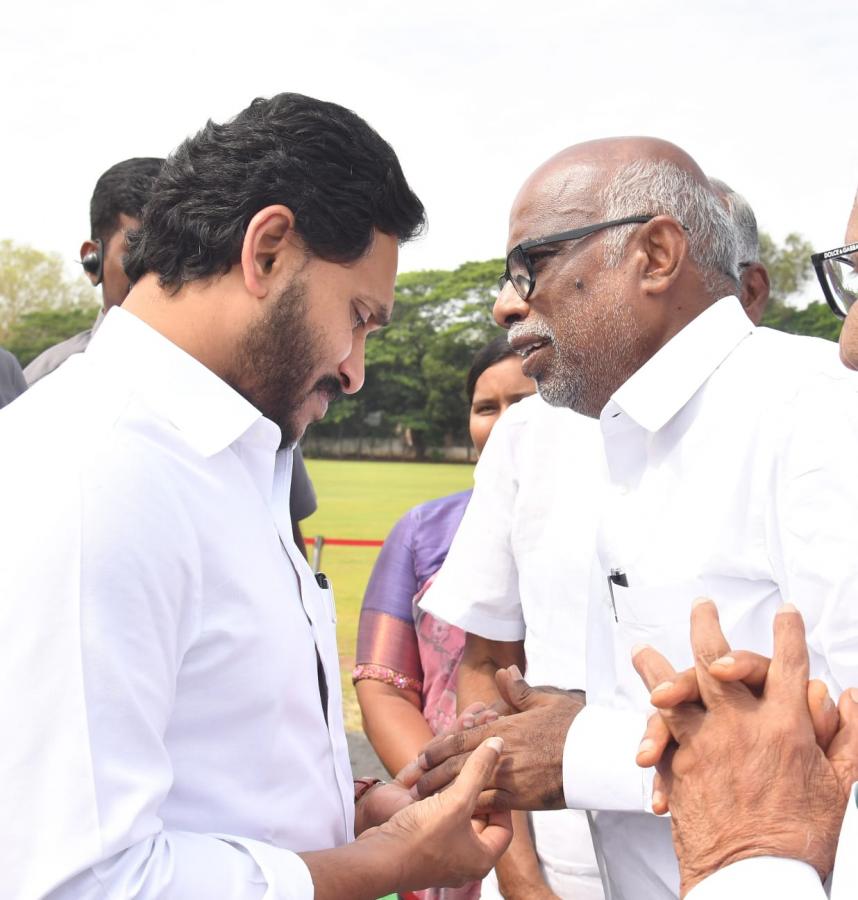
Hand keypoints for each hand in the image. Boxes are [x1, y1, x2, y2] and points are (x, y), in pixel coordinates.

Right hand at [359, 736, 512, 890]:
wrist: (378, 858)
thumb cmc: (422, 835)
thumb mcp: (456, 800)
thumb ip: (478, 771)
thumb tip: (498, 742)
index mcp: (482, 858)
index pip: (504, 825)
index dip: (502, 797)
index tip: (495, 776)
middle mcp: (465, 859)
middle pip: (480, 818)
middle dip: (477, 790)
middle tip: (476, 766)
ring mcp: (443, 855)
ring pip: (457, 815)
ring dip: (455, 789)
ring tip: (453, 766)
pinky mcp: (423, 847)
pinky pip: (438, 818)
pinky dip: (438, 797)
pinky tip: (431, 778)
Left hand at [412, 665, 583, 811]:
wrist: (596, 755)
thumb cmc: (573, 725)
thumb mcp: (546, 700)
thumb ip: (519, 690)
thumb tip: (504, 670)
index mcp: (504, 728)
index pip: (461, 738)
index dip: (439, 748)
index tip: (422, 755)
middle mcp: (502, 753)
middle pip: (457, 765)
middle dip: (433, 774)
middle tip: (412, 782)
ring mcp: (511, 778)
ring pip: (469, 787)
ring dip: (444, 793)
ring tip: (425, 801)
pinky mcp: (522, 798)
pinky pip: (490, 804)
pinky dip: (471, 808)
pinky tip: (457, 813)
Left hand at [632, 599, 857, 894]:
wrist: (757, 879)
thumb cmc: (804, 838)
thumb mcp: (843, 787)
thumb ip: (850, 737)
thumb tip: (852, 695)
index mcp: (787, 726)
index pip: (789, 665)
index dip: (789, 634)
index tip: (786, 612)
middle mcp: (742, 724)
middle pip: (719, 659)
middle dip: (708, 627)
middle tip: (701, 606)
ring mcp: (707, 741)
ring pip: (676, 687)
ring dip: (658, 665)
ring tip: (641, 648)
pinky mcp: (681, 764)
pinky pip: (663, 732)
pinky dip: (652, 716)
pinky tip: (641, 707)